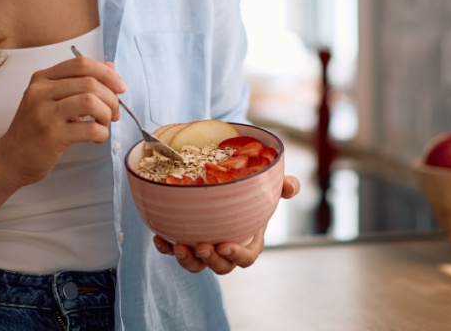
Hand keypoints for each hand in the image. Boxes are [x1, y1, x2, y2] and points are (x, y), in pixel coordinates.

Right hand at [0, 55, 124, 189]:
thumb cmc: (35, 129)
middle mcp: (40, 92)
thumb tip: (111, 68)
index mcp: (42, 78)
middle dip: (111, 97)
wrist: (10, 159)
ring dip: (107, 113)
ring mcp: (44, 113)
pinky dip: (102, 133)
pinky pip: (90, 129)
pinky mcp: (51, 136)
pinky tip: (97, 137)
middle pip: (90, 82)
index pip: (81, 64)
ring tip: (104, 123)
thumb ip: (79, 83)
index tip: (120, 87)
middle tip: (114, 112)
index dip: (107, 73)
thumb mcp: (52, 100)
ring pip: (91, 102)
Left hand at [153, 175, 301, 274]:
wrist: (226, 185)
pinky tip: (159, 238)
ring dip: (188, 260)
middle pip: (221, 267)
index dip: (237, 256)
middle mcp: (226, 249)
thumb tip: (291, 186)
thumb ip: (284, 186)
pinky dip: (166, 248)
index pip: (246, 258)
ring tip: (179, 246)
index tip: (226, 245)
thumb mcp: (270, 186)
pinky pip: (175, 250)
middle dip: (211, 261)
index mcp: (248, 241)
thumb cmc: (252, 191)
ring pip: (197, 265)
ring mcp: (205, 247)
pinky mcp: (187, 240)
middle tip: (203, 247)